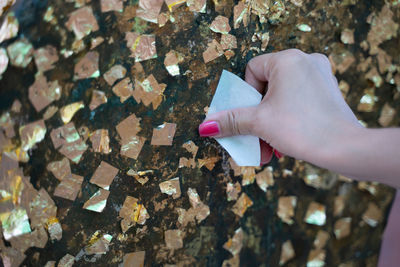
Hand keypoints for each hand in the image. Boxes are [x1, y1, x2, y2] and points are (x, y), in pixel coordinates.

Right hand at [199, 49, 361, 164]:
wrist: (346, 149)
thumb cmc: (302, 129)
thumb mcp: (260, 123)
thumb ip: (231, 121)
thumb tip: (204, 126)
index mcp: (287, 60)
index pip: (252, 71)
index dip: (245, 97)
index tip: (248, 117)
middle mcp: (306, 61)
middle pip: (266, 87)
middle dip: (257, 117)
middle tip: (254, 136)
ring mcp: (320, 75)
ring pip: (282, 97)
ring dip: (270, 123)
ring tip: (267, 147)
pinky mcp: (328, 91)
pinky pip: (297, 101)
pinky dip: (287, 119)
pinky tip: (283, 143)